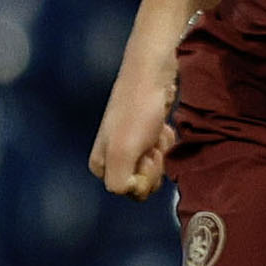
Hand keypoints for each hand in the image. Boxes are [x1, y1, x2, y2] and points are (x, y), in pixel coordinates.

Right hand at [89, 38, 180, 200]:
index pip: (128, 191)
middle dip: (154, 165)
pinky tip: (162, 126)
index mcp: (100, 165)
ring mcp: (129, 145)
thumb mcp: (122, 152)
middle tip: (152, 141)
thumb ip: (118, 181)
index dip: (143, 177)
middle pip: (142, 182)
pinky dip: (165, 140)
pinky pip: (160, 150)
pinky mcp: (144, 133)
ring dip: (161, 151)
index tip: (146, 154)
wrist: (152, 73)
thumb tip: (131, 191)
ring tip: (157, 131)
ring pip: (154, 167)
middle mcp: (111, 157)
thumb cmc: (137, 111)